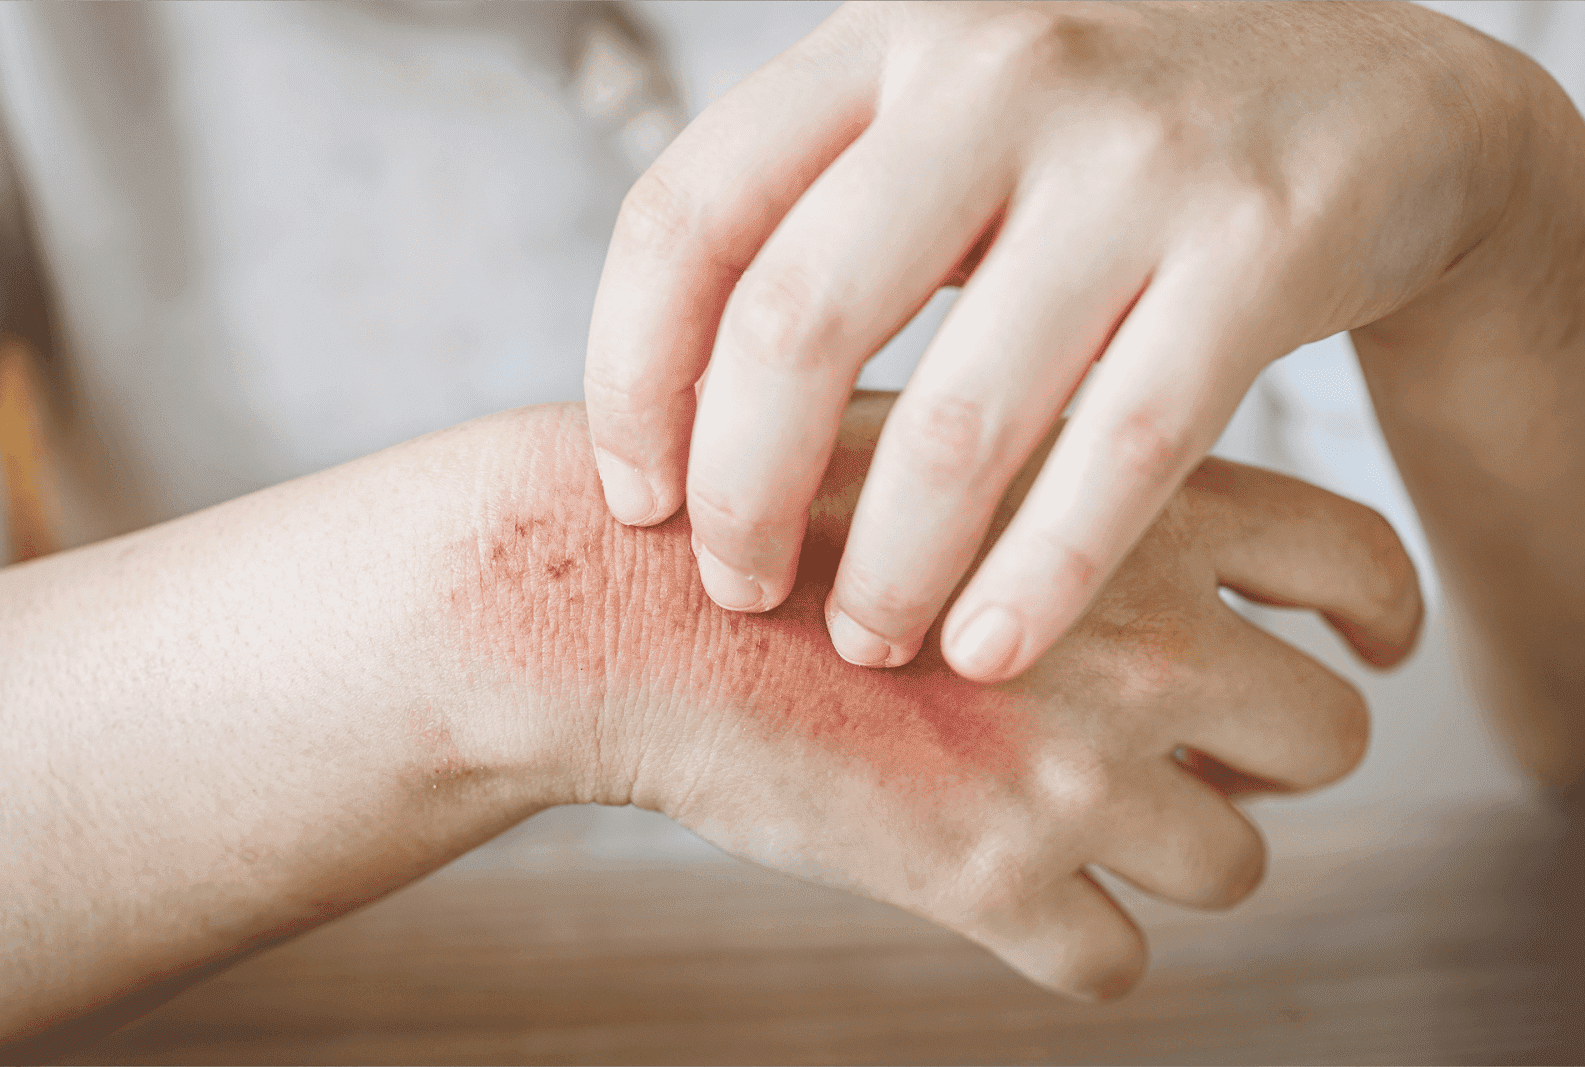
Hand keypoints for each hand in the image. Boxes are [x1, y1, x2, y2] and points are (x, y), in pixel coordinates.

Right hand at [558, 393, 1422, 998]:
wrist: (624, 604)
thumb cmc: (774, 513)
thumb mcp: (957, 445)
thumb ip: (1088, 493)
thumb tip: (1205, 592)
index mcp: (1137, 506)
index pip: (1357, 566)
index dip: (1379, 617)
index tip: (1365, 650)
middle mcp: (1138, 640)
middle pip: (1327, 736)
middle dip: (1269, 753)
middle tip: (1181, 747)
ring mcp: (1071, 770)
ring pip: (1235, 865)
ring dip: (1170, 851)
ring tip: (1063, 806)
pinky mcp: (987, 881)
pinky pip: (1116, 967)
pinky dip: (1074, 942)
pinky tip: (1005, 886)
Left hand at [583, 0, 1505, 680]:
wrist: (1367, 97)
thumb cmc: (1102, 149)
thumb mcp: (946, 135)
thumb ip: (819, 229)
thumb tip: (667, 413)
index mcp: (882, 48)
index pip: (688, 219)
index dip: (634, 380)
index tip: (638, 502)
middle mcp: (994, 78)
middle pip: (796, 326)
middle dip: (744, 497)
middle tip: (740, 593)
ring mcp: (1136, 159)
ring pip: (963, 418)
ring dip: (890, 567)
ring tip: (869, 646)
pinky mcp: (1263, 248)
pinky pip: (1125, 451)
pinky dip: (1045, 575)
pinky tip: (991, 652)